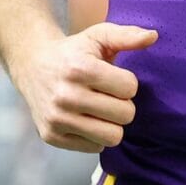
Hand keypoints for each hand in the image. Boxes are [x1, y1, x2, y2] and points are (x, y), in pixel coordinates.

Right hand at [19, 23, 156, 152]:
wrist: (32, 65)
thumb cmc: (74, 52)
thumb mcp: (98, 36)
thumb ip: (127, 35)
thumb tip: (153, 36)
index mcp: (80, 69)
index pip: (130, 88)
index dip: (127, 83)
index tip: (114, 78)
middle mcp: (66, 96)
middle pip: (125, 115)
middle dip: (123, 104)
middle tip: (109, 95)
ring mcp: (57, 119)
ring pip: (112, 137)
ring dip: (112, 124)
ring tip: (101, 109)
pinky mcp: (51, 136)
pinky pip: (94, 148)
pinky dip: (96, 136)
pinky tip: (86, 119)